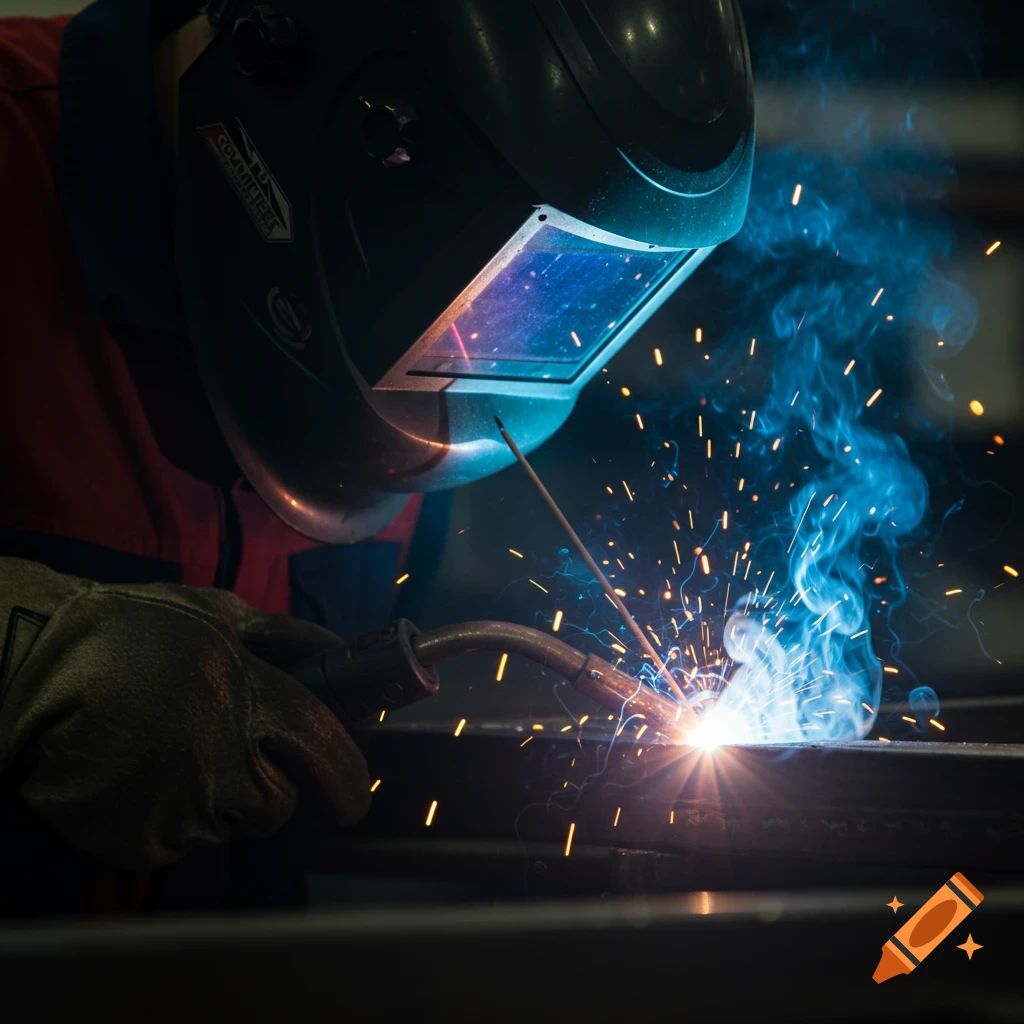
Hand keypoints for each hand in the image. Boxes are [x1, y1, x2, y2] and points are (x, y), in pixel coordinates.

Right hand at [0, 558, 369, 871]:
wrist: (28, 669)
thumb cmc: (126, 632)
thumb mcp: (217, 612)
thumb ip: (285, 637)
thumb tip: (338, 651)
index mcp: (248, 697)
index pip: (324, 747)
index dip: (347, 775)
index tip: (350, 793)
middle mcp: (222, 760)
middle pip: (280, 803)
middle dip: (273, 788)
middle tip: (239, 759)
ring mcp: (180, 808)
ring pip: (229, 825)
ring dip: (217, 802)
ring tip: (172, 755)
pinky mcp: (141, 843)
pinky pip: (178, 841)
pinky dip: (169, 819)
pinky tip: (141, 779)